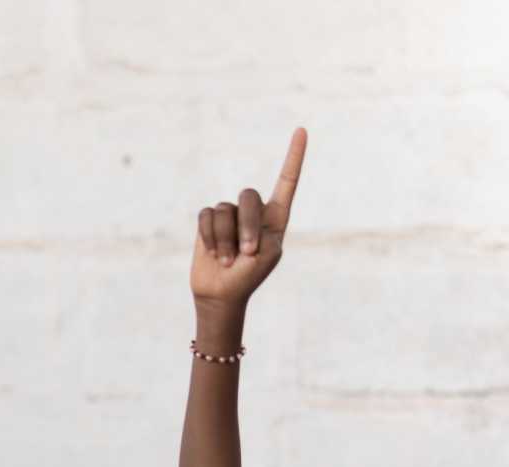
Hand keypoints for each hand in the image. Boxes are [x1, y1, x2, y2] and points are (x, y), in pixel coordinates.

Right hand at [190, 128, 306, 308]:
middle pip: (249, 196)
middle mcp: (253, 211)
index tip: (301, 130)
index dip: (294, 157)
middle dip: (246, 226)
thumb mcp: (267, 253)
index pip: (287, 182)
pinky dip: (210, 237)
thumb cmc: (250, 276)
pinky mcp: (208, 221)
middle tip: (247, 253)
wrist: (222, 294)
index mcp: (275, 217)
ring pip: (225, 210)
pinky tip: (214, 253)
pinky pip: (207, 216)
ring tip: (228, 260)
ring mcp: (230, 215)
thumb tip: (235, 211)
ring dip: (225, 239)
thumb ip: (259, 227)